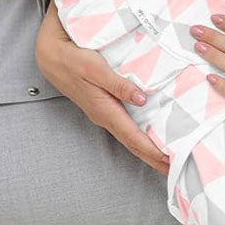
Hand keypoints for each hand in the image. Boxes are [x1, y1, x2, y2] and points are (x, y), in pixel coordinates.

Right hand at [35, 0, 169, 175]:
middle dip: (153, 157)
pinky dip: (138, 135)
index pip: (133, 137)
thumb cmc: (73, 60)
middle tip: (174, 168)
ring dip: (147, 148)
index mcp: (104, 109)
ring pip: (129, 136)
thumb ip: (118, 84)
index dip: (152, 151)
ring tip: (166, 156)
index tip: (169, 161)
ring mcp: (103, 112)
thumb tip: (142, 99)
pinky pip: (125, 126)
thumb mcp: (95, 68)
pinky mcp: (103, 106)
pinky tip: (148, 134)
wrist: (51, 56)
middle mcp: (104, 116)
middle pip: (132, 142)